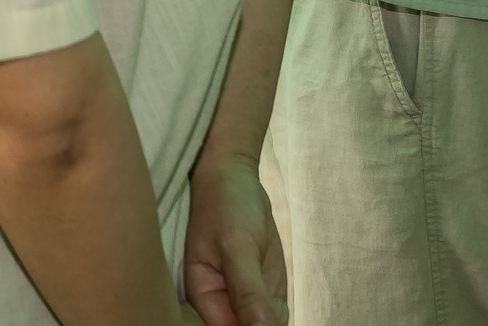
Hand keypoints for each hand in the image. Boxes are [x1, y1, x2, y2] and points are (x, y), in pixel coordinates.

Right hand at [183, 154, 287, 325]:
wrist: (233, 177)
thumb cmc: (226, 205)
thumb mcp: (238, 248)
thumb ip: (249, 295)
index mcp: (204, 296)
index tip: (268, 317)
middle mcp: (221, 303)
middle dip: (263, 324)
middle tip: (274, 301)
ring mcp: (245, 298)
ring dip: (275, 322)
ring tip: (273, 286)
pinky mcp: (263, 291)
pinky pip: (275, 316)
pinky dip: (282, 317)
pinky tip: (283, 299)